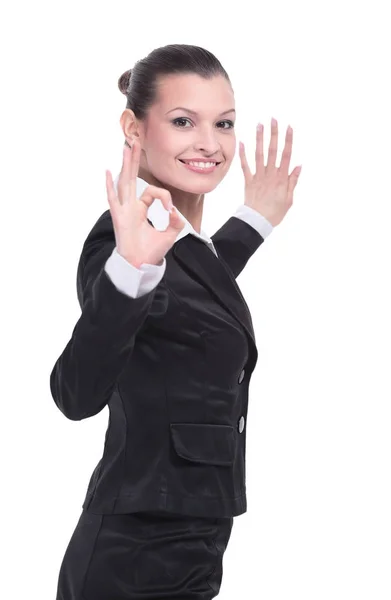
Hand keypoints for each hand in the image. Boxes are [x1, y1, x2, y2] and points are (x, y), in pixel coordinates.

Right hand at [105, 138, 184, 267]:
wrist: (140, 265)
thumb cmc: (150, 251)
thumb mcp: (169, 235)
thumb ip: (176, 223)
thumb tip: (177, 213)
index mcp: (140, 208)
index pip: (152, 191)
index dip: (165, 196)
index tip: (171, 210)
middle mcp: (130, 206)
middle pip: (132, 177)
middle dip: (134, 159)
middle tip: (135, 140)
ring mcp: (123, 210)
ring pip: (124, 182)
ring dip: (126, 165)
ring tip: (126, 147)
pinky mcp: (119, 217)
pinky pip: (114, 199)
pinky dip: (110, 186)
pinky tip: (108, 172)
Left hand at [239, 117, 301, 226]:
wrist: (258, 222)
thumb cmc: (275, 213)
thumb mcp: (289, 199)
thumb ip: (292, 181)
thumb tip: (298, 165)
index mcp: (282, 178)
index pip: (286, 155)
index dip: (288, 140)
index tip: (289, 127)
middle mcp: (270, 174)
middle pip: (273, 150)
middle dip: (273, 134)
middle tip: (273, 119)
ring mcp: (259, 177)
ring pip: (259, 154)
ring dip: (259, 139)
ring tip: (260, 125)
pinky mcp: (248, 181)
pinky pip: (245, 166)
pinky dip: (243, 155)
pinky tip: (242, 143)